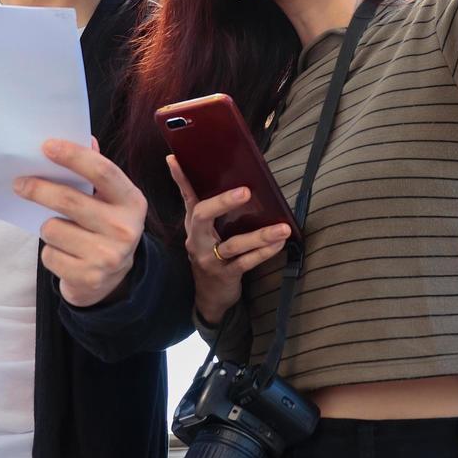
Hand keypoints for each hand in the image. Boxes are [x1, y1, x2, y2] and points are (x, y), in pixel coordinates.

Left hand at [14, 137, 147, 307]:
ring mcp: (108, 256)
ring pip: (53, 229)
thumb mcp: (110, 200)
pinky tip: (65, 254)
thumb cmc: (106, 228)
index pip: (102, 171)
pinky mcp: (89, 278)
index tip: (46, 146)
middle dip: (39, 189)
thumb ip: (97, 172)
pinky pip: (50, 256)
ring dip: (48, 228)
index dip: (73, 156)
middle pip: (69, 200)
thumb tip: (87, 138)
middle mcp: (124, 228)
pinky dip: (50, 253)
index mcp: (131, 201)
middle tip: (20, 183)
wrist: (114, 279)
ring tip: (60, 232)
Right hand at [167, 155, 290, 326]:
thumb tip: (237, 183)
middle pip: (202, 216)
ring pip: (234, 244)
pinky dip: (264, 252)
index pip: (186, 197)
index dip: (180, 178)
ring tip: (283, 227)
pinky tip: (279, 244)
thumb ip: (216, 213)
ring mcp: (209, 259)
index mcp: (194, 226)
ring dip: (261, 235)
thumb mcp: (207, 235)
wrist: (210, 298)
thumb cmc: (214, 257)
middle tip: (245, 191)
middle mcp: (197, 240)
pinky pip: (246, 262)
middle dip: (222, 202)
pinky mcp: (225, 275)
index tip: (174, 158)